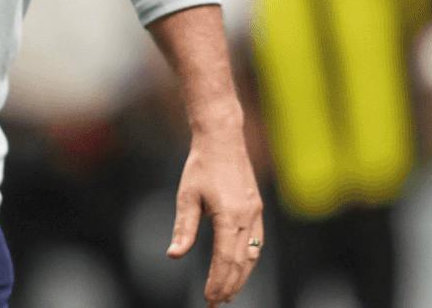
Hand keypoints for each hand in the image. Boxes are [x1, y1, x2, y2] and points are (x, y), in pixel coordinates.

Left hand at [167, 126, 264, 305]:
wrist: (223, 139)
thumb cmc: (201, 166)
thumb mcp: (187, 196)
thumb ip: (184, 228)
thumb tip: (174, 255)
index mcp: (229, 215)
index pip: (225, 259)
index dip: (218, 281)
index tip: (209, 298)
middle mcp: (247, 217)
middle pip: (241, 262)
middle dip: (230, 285)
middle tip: (217, 303)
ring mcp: (255, 213)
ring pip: (252, 255)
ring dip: (242, 276)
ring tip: (229, 292)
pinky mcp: (256, 208)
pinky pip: (256, 242)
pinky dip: (249, 260)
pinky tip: (240, 268)